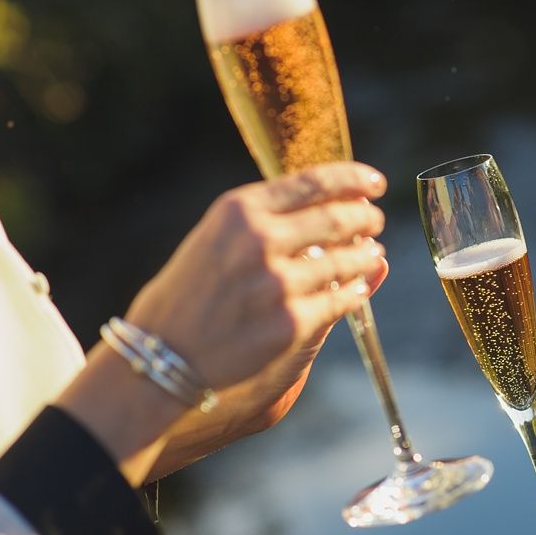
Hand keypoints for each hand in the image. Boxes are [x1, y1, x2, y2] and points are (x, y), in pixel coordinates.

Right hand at [57, 162, 389, 483]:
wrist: (161, 356)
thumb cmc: (187, 295)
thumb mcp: (216, 239)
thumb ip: (268, 221)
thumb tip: (331, 207)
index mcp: (239, 211)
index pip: (314, 182)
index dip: (354, 179)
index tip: (374, 182)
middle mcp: (260, 240)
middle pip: (339, 218)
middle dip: (366, 218)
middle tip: (374, 220)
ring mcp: (278, 283)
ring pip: (348, 261)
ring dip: (367, 256)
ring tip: (372, 254)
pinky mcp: (291, 322)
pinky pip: (342, 301)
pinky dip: (357, 292)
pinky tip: (359, 288)